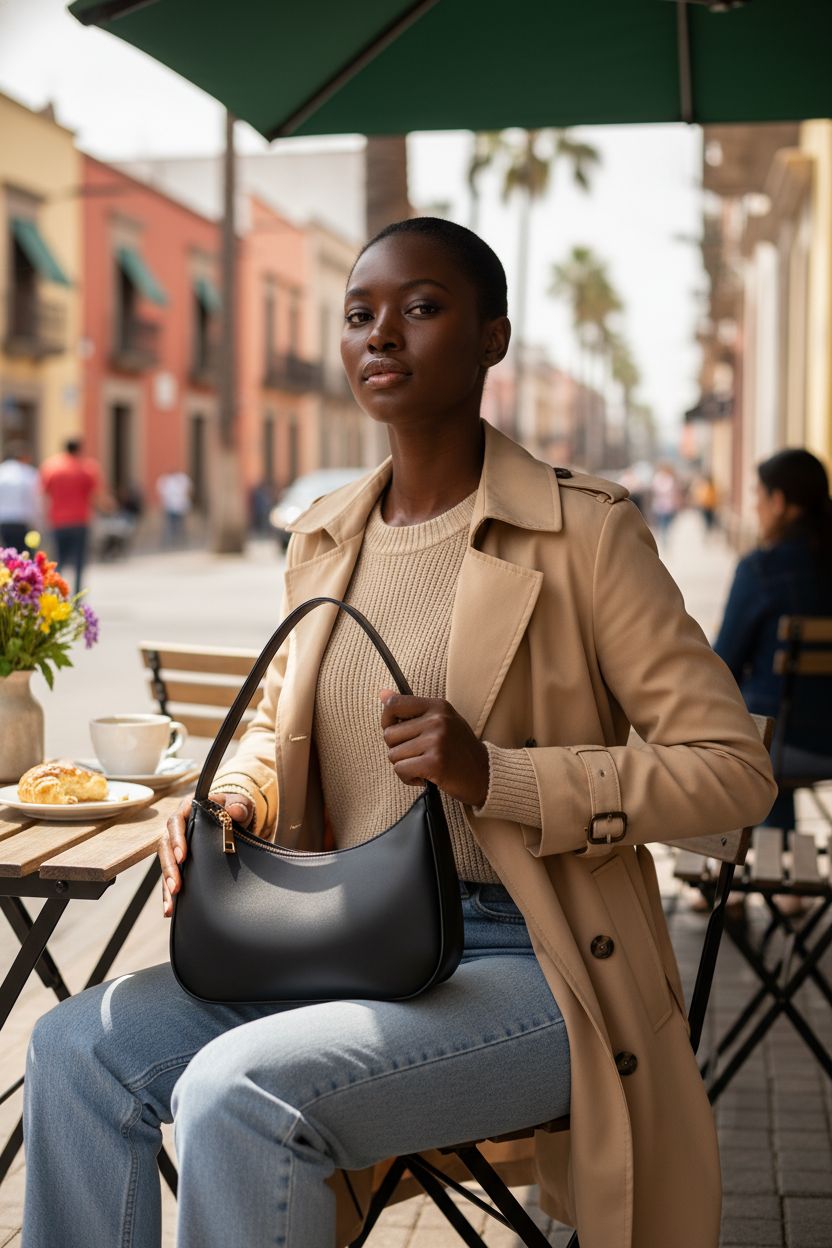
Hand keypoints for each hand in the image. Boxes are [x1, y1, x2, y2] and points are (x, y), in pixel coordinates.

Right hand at [158, 791, 254, 917]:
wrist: (234, 816)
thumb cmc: (233, 808)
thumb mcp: (240, 804)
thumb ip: (239, 805)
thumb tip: (235, 811)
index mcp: (188, 809)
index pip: (176, 822)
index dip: (177, 839)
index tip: (182, 856)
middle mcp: (178, 827)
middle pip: (165, 846)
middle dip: (169, 868)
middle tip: (175, 885)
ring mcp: (177, 844)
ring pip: (166, 863)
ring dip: (167, 884)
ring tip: (171, 903)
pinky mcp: (180, 860)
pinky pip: (171, 875)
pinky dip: (170, 893)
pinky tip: (170, 909)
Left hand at [380, 690, 488, 806]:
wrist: (485, 775)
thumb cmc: (459, 749)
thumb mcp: (440, 721)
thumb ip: (411, 708)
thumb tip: (382, 694)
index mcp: (438, 706)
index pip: (394, 704)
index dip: (387, 721)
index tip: (398, 733)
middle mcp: (437, 720)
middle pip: (389, 734)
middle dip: (398, 749)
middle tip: (418, 755)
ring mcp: (436, 741)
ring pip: (393, 755)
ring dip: (405, 765)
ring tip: (424, 766)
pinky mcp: (434, 763)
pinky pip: (401, 770)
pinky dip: (408, 778)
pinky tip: (425, 777)